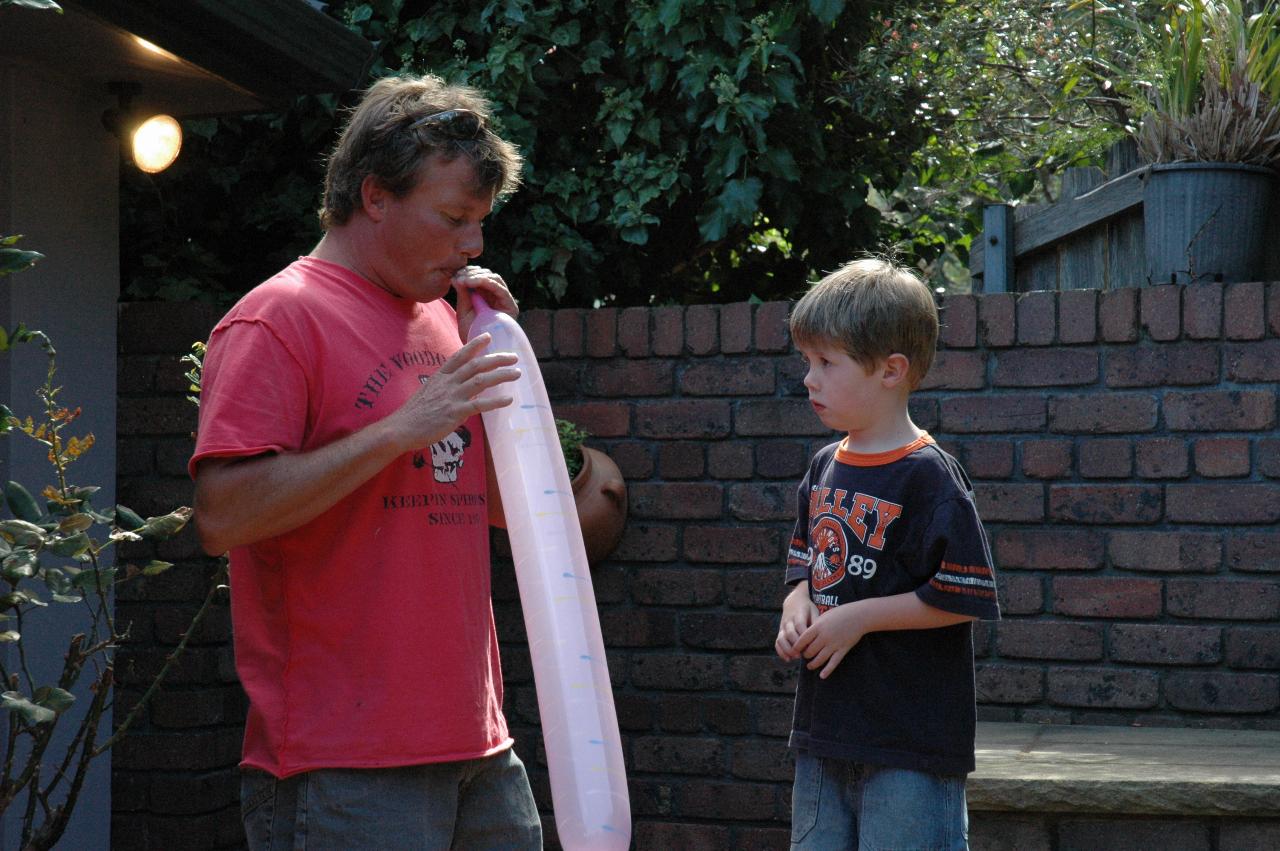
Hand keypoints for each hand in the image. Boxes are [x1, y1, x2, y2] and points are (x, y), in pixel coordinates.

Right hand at [382, 333, 519, 452]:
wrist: (401, 429)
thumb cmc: (414, 415)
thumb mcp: (428, 393)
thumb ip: (444, 389)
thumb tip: (460, 392)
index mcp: (440, 377)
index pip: (460, 355)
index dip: (475, 345)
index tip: (488, 337)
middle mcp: (447, 383)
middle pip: (476, 365)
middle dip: (496, 359)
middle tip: (513, 357)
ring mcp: (452, 397)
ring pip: (481, 381)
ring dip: (501, 375)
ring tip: (516, 373)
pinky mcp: (455, 413)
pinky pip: (480, 405)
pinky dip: (496, 401)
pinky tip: (509, 399)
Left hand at [453, 265, 517, 338]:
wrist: (480, 352)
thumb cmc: (471, 333)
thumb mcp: (463, 311)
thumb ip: (463, 294)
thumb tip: (457, 276)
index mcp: (487, 297)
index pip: (480, 277)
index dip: (469, 272)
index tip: (455, 275)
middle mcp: (498, 297)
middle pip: (488, 275)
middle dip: (473, 273)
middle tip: (459, 276)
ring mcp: (505, 301)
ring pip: (495, 278)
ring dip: (478, 276)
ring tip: (464, 279)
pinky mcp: (511, 306)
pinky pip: (500, 288)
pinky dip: (486, 282)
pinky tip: (472, 282)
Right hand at [776, 583, 818, 661]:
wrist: (794, 601)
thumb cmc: (807, 609)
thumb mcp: (813, 611)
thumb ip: (816, 621)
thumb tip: (822, 634)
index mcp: (798, 614)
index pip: (799, 626)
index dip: (804, 637)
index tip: (810, 646)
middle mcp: (788, 621)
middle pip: (790, 634)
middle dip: (796, 645)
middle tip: (803, 654)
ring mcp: (783, 626)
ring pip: (781, 638)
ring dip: (787, 649)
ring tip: (795, 657)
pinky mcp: (780, 631)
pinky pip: (777, 642)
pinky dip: (780, 651)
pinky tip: (788, 659)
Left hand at [792, 602, 867, 678]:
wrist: (858, 616)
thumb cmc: (840, 614)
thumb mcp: (824, 616)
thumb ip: (815, 626)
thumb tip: (805, 635)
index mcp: (818, 627)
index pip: (802, 640)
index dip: (796, 647)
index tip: (794, 650)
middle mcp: (824, 636)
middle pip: (810, 651)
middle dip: (805, 655)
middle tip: (804, 656)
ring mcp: (834, 644)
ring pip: (820, 659)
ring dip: (813, 664)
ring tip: (810, 666)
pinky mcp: (843, 649)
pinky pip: (834, 662)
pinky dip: (827, 670)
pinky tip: (822, 676)